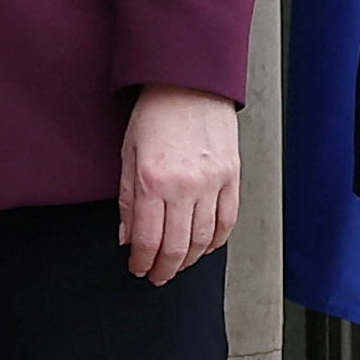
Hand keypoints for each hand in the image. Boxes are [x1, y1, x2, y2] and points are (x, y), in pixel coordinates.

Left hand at [117, 84, 239, 284]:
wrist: (189, 83)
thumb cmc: (154, 113)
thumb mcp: (128, 153)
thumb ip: (128, 200)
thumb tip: (128, 237)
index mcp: (153, 180)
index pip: (148, 239)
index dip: (142, 262)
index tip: (138, 269)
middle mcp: (184, 187)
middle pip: (177, 247)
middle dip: (164, 269)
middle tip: (156, 276)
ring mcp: (212, 184)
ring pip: (204, 240)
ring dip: (189, 260)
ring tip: (177, 266)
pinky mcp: (232, 179)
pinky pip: (227, 222)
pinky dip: (216, 242)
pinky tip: (204, 248)